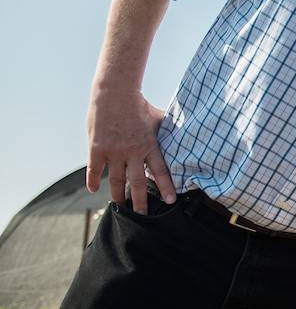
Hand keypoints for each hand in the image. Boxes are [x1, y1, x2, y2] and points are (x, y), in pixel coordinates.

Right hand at [86, 88, 174, 213]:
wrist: (115, 93)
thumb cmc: (140, 105)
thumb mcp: (159, 118)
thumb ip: (169, 131)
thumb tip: (188, 134)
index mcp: (149, 145)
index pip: (160, 171)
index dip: (166, 187)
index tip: (171, 202)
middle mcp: (132, 152)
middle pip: (137, 183)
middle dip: (141, 201)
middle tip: (143, 215)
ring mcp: (114, 151)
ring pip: (116, 180)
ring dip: (119, 195)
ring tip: (121, 206)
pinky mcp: (97, 148)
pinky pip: (94, 169)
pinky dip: (93, 180)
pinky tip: (93, 190)